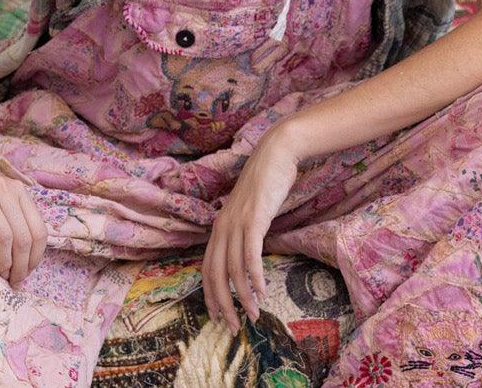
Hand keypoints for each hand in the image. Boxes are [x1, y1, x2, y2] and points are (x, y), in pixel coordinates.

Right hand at [0, 160, 47, 286]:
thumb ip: (12, 221)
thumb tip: (25, 261)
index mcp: (18, 191)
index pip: (39, 230)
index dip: (35, 256)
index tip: (26, 273)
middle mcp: (5, 189)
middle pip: (23, 236)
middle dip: (20, 264)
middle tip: (13, 280)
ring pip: (4, 235)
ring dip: (3, 260)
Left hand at [202, 129, 300, 329]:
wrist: (275, 154)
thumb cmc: (265, 183)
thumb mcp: (248, 211)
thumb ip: (243, 231)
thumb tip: (246, 256)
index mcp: (218, 227)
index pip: (206, 269)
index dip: (210, 295)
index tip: (216, 316)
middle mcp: (222, 227)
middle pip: (215, 275)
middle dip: (222, 304)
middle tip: (232, 327)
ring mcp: (236, 223)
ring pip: (233, 270)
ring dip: (243, 296)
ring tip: (253, 314)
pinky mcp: (254, 220)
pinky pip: (250, 255)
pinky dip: (254, 277)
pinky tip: (262, 291)